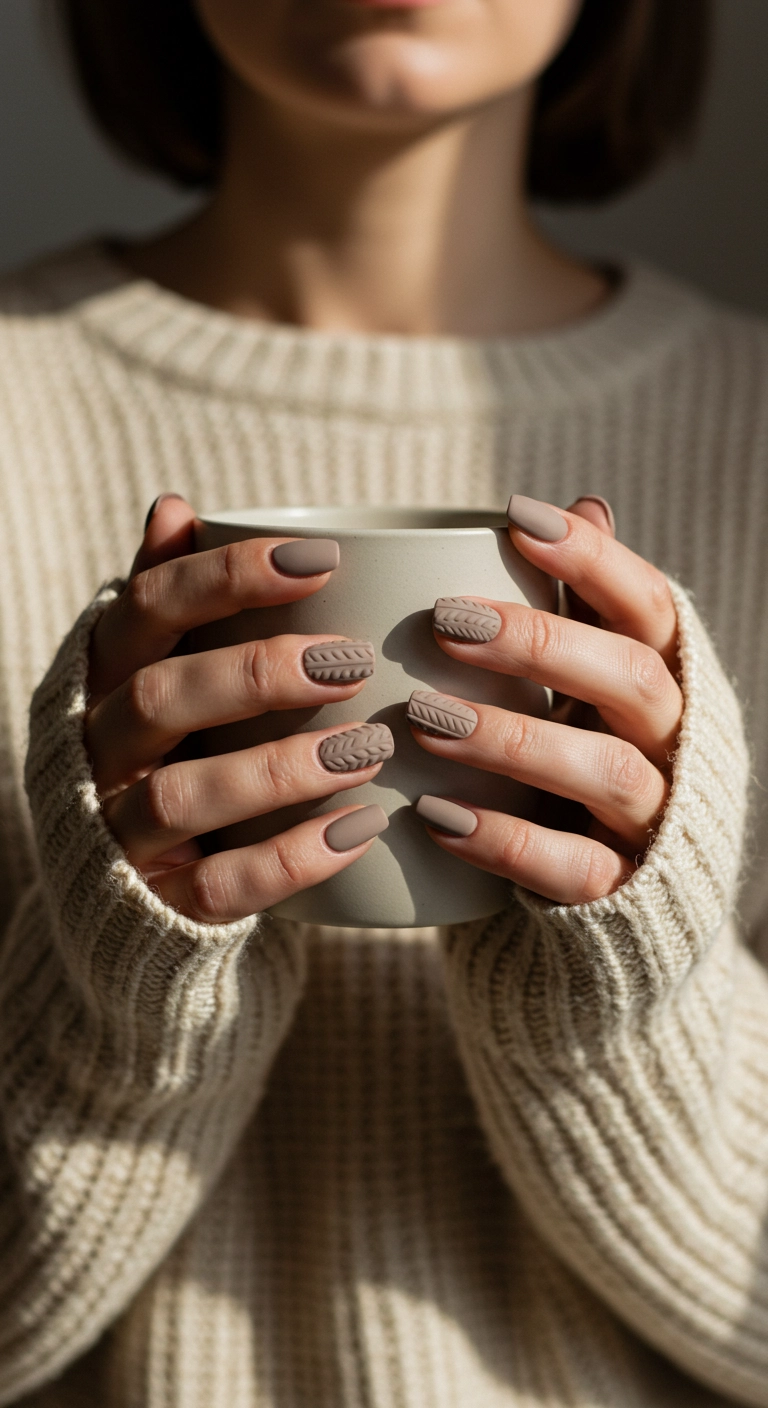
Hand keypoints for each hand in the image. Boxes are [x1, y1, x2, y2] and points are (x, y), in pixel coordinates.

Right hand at [86, 496, 391, 922]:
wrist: (121, 883)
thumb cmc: (165, 747)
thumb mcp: (157, 670)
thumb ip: (168, 595)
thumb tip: (175, 508)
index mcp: (105, 676)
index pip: (149, 608)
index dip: (228, 577)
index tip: (324, 560)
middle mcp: (101, 750)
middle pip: (160, 697)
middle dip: (258, 673)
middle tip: (352, 661)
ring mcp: (122, 831)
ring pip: (184, 796)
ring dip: (280, 769)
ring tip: (368, 748)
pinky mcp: (161, 901)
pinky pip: (220, 885)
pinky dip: (292, 859)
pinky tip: (360, 829)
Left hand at [409, 495, 682, 905]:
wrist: (630, 897)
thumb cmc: (590, 757)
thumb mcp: (594, 685)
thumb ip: (586, 608)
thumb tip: (583, 503)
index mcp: (669, 679)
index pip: (649, 605)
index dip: (593, 559)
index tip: (517, 518)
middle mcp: (674, 743)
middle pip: (632, 678)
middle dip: (539, 645)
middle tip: (444, 622)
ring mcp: (653, 819)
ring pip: (605, 771)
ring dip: (511, 739)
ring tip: (424, 720)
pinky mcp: (620, 890)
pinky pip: (572, 866)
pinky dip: (503, 839)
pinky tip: (434, 814)